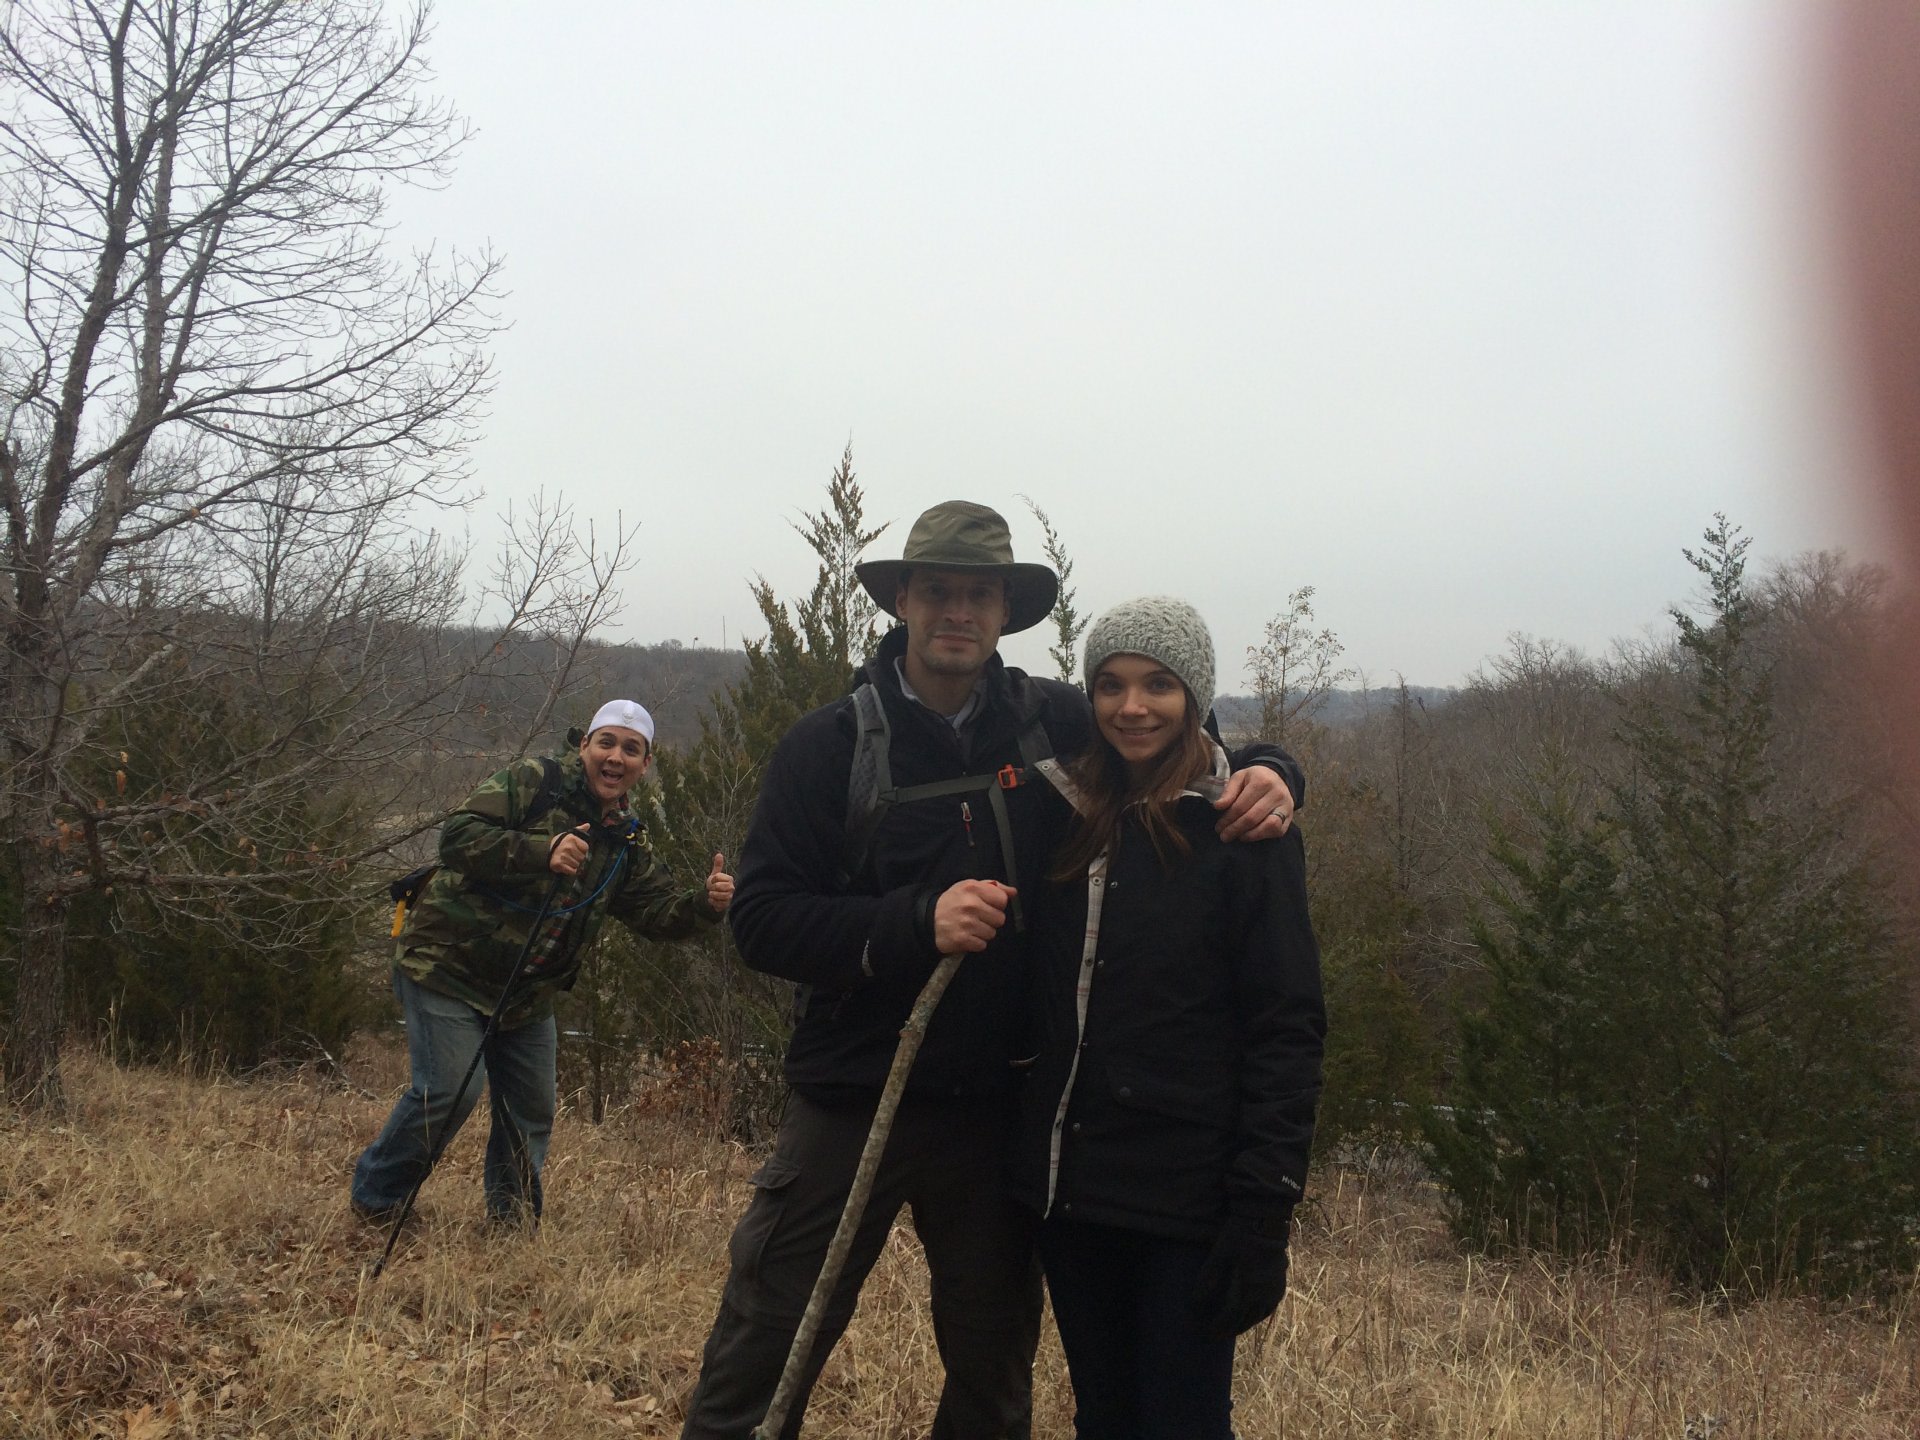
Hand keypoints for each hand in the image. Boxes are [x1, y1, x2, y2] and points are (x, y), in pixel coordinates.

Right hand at [548, 824, 590, 875]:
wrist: (545, 851)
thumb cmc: (560, 843)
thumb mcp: (569, 834)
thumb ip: (579, 830)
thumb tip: (588, 824)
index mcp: (572, 839)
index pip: (586, 848)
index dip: (582, 851)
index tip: (576, 850)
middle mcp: (568, 847)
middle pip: (582, 858)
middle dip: (578, 858)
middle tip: (571, 856)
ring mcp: (563, 856)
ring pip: (577, 865)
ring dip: (574, 865)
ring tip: (567, 861)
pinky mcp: (559, 864)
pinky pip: (572, 871)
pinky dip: (571, 871)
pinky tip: (567, 866)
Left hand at [706, 852, 733, 912]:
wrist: (717, 898)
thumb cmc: (717, 885)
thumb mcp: (716, 875)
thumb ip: (718, 865)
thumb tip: (719, 854)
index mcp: (729, 879)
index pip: (716, 877)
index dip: (712, 880)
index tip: (714, 881)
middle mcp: (732, 888)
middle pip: (717, 886)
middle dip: (711, 888)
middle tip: (712, 889)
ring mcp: (730, 897)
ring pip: (717, 895)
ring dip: (712, 895)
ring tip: (713, 895)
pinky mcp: (728, 905)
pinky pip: (717, 904)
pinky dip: (713, 902)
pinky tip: (714, 901)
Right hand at [932, 878, 1013, 953]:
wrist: (927, 919)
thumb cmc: (952, 902)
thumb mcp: (969, 887)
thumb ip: (993, 887)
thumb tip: (1013, 892)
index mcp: (973, 888)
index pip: (1002, 900)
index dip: (997, 905)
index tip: (987, 906)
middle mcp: (971, 905)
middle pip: (1000, 919)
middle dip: (991, 920)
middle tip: (978, 918)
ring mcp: (967, 923)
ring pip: (992, 933)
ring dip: (983, 932)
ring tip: (970, 927)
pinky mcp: (963, 940)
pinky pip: (982, 945)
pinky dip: (976, 943)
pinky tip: (966, 935)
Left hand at [1189, 1213, 1290, 1337]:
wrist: (1266, 1221)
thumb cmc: (1238, 1236)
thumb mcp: (1219, 1255)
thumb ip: (1207, 1280)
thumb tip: (1194, 1303)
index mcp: (1247, 1288)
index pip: (1230, 1318)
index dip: (1217, 1328)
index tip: (1206, 1334)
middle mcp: (1263, 1295)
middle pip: (1244, 1321)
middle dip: (1228, 1330)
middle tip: (1215, 1335)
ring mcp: (1274, 1291)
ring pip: (1257, 1317)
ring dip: (1242, 1324)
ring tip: (1230, 1329)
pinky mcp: (1280, 1286)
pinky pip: (1268, 1309)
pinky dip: (1256, 1315)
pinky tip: (1249, 1315)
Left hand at [1214, 766, 1292, 841]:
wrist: (1276, 777)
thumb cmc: (1254, 779)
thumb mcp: (1239, 777)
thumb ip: (1228, 791)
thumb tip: (1218, 806)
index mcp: (1262, 781)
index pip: (1241, 806)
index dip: (1228, 819)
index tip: (1218, 827)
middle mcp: (1276, 794)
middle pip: (1252, 817)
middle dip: (1235, 829)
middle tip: (1224, 836)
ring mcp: (1285, 806)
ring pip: (1268, 826)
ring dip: (1249, 835)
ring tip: (1237, 837)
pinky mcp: (1290, 817)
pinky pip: (1277, 831)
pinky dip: (1262, 836)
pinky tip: (1249, 835)